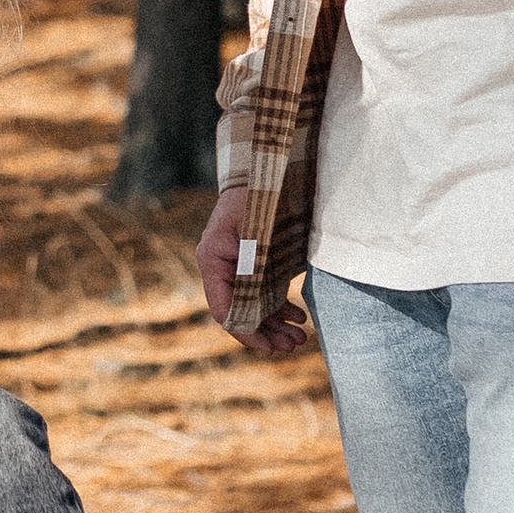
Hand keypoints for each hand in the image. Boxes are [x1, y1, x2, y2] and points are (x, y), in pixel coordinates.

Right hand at [196, 188, 307, 357]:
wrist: (266, 166)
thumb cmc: (259, 194)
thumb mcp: (258, 231)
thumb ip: (254, 268)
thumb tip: (255, 310)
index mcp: (213, 259)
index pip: (223, 308)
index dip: (245, 331)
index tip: (268, 346)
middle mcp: (221, 266)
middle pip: (239, 311)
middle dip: (266, 332)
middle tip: (293, 345)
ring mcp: (238, 265)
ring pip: (254, 305)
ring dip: (275, 324)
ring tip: (299, 337)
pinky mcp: (255, 262)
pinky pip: (264, 292)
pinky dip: (280, 307)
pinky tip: (299, 315)